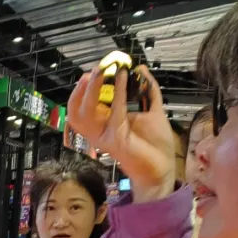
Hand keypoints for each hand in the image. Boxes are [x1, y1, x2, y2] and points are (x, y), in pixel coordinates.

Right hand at [67, 65, 175, 201]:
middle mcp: (99, 132)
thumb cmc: (155, 145)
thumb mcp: (152, 110)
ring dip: (90, 91)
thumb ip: (147, 90)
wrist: (162, 169)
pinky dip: (119, 92)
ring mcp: (104, 137)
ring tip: (101, 72)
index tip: (96, 71)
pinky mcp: (116, 140)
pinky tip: (124, 77)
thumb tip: (140, 68)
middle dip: (80, 90)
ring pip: (85, 113)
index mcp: (103, 126)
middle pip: (76, 111)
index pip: (82, 108)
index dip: (83, 90)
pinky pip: (115, 112)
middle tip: (93, 71)